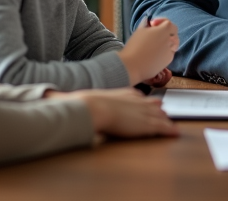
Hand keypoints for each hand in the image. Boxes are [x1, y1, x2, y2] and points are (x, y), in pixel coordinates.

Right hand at [48, 88, 177, 138]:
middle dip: (160, 112)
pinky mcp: (147, 124)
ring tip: (172, 127)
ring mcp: (144, 112)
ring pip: (161, 118)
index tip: (152, 106)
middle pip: (154, 106)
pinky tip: (175, 134)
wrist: (93, 108)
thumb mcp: (82, 98)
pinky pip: (163, 128)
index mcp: (126, 93)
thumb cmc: (86, 104)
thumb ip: (75, 97)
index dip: (147, 104)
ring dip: (166, 123)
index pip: (140, 98)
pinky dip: (170, 131)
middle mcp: (138, 101)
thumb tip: (51, 93)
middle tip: (166, 116)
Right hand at [119, 17, 179, 86]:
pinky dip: (165, 52)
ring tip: (156, 45)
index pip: (169, 23)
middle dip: (166, 32)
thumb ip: (145, 24)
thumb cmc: (134, 46)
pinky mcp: (168, 61)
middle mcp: (170, 40)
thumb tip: (146, 20)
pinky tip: (155, 54)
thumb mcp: (138, 31)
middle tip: (156, 35)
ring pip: (173, 44)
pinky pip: (170, 53)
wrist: (132, 66)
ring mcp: (170, 51)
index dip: (161, 22)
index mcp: (163, 30)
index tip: (152, 25)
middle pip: (174, 33)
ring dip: (167, 42)